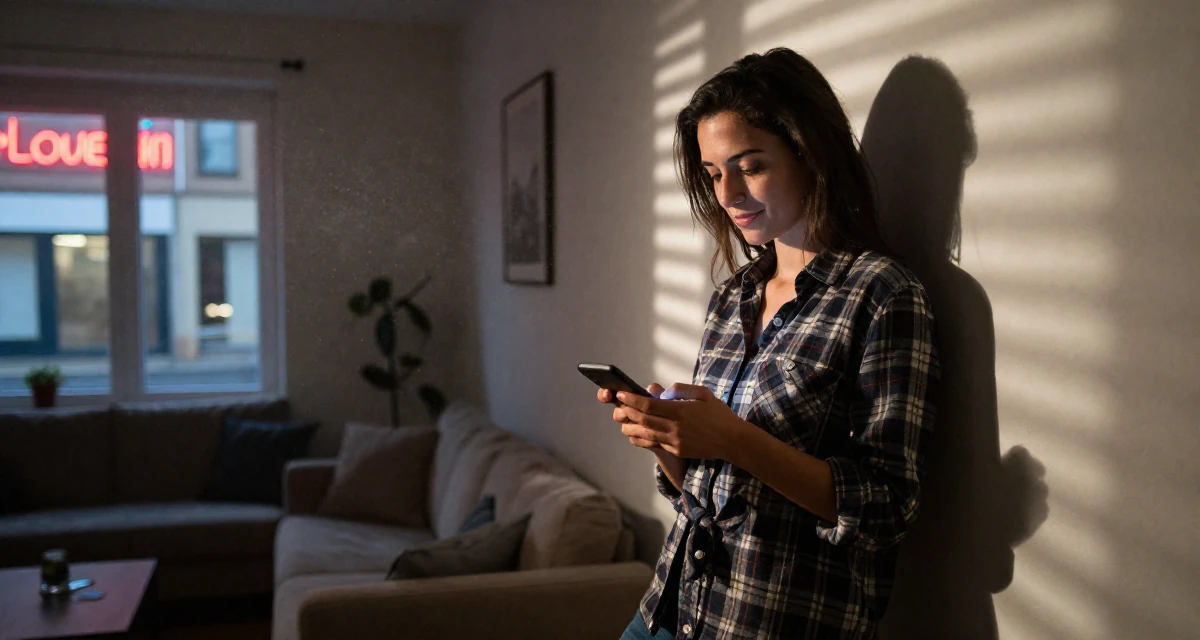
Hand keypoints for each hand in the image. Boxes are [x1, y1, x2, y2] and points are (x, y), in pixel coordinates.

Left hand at [606, 383, 749, 459]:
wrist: (733, 441)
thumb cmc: (719, 414)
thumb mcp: (703, 394)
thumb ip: (681, 389)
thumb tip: (663, 391)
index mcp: (681, 410)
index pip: (648, 404)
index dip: (631, 399)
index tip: (621, 393)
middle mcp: (675, 426)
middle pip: (643, 419)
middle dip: (627, 411)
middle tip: (618, 405)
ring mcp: (675, 440)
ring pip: (645, 434)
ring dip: (630, 427)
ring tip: (622, 421)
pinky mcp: (677, 450)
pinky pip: (655, 443)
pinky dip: (642, 438)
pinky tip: (636, 433)